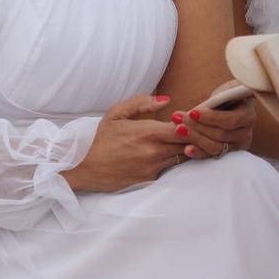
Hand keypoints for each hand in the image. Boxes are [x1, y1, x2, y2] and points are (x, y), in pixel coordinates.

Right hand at [62, 95, 185, 192]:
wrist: (86, 168)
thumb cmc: (101, 140)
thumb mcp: (116, 114)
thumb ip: (142, 103)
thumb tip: (166, 100)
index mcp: (148, 132)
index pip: (184, 128)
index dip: (190, 123)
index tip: (186, 119)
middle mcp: (154, 151)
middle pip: (188, 143)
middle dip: (192, 135)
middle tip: (191, 129)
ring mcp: (153, 166)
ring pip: (182, 156)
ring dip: (184, 148)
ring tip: (182, 140)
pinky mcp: (151, 178)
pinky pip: (169, 167)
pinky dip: (171, 159)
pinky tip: (166, 152)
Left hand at [171, 83, 254, 159]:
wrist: (233, 107)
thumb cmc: (228, 96)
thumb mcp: (227, 91)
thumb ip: (221, 96)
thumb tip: (208, 103)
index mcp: (248, 115)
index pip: (230, 120)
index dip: (211, 117)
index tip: (192, 112)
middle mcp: (246, 133)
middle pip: (221, 135)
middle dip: (197, 127)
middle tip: (177, 119)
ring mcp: (238, 146)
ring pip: (216, 147)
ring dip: (195, 139)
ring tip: (178, 130)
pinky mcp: (227, 154)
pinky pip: (212, 155)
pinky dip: (198, 152)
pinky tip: (187, 149)